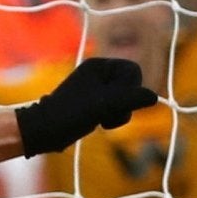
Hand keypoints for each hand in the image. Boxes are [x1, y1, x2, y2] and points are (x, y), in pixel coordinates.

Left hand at [15, 58, 155, 155]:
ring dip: (119, 114)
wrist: (42, 131)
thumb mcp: (103, 104)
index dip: (131, 87)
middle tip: (107, 113)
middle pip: (132, 86)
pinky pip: (118, 109)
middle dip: (125, 103)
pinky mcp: (96, 105)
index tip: (116, 100)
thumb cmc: (69, 114)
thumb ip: (130, 98)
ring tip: (102, 121)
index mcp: (98, 66)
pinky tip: (100, 124)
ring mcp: (97, 90)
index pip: (133, 70)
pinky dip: (113, 118)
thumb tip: (154, 97)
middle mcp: (98, 74)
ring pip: (127, 101)